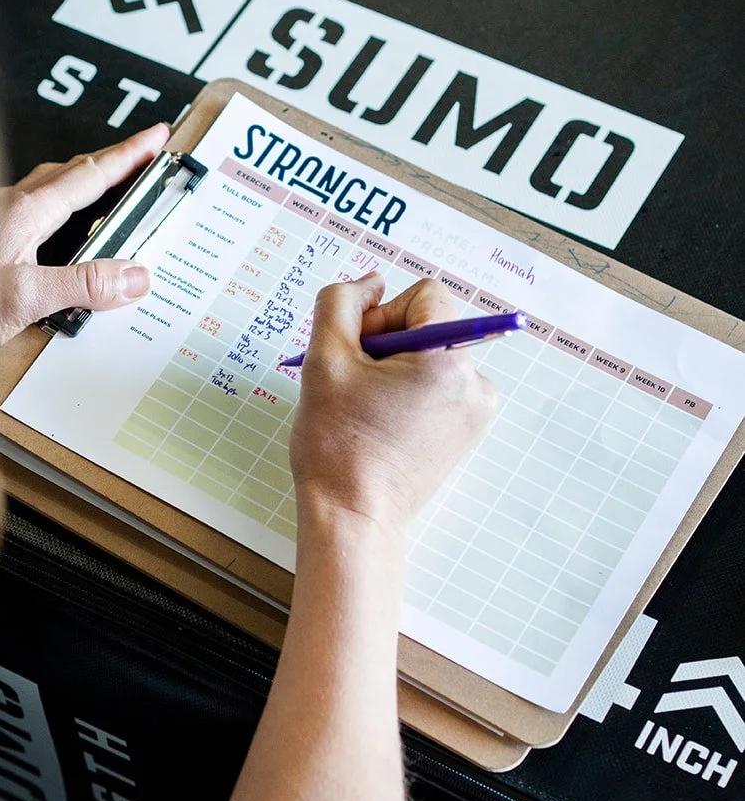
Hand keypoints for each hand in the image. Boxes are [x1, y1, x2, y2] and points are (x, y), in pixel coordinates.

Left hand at [0, 121, 170, 354]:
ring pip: (46, 190)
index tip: (156, 136)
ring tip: (108, 190)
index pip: (90, 174)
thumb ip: (82, 286)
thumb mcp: (25, 300)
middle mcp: (6, 208)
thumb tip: (133, 276)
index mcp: (24, 212)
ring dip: (81, 185)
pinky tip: (54, 236)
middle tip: (143, 156)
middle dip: (110, 162)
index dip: (129, 154)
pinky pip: (29, 213)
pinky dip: (56, 211)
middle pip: (69, 173)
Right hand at [290, 275, 496, 532]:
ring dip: (396, 371)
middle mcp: (475, 383)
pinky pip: (438, 389)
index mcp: (448, 361)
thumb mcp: (324, 359)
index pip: (424, 296)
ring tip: (367, 409)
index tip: (358, 351)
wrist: (351, 517)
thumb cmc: (336, 445)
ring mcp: (476, 412)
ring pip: (430, 358)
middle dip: (387, 345)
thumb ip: (341, 303)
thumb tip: (370, 283)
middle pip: (429, 327)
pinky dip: (409, 395)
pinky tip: (383, 425)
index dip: (383, 314)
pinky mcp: (466, 434)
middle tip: (355, 385)